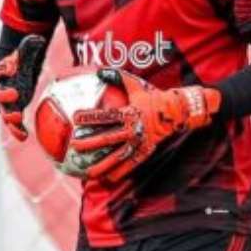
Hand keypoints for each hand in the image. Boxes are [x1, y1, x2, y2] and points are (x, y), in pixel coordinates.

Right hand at [0, 34, 47, 140]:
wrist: (17, 64)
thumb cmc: (20, 56)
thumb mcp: (25, 48)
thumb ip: (29, 45)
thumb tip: (38, 38)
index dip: (3, 80)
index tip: (12, 81)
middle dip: (5, 100)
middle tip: (14, 102)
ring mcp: (6, 100)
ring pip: (5, 112)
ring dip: (11, 120)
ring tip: (19, 127)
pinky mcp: (14, 107)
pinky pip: (13, 121)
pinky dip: (17, 129)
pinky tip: (24, 136)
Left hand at [70, 68, 221, 181]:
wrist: (176, 112)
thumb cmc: (153, 97)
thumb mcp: (136, 85)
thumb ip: (118, 77)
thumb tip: (100, 71)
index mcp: (129, 113)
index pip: (105, 116)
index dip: (90, 117)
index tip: (75, 118)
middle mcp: (133, 130)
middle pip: (107, 138)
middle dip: (89, 143)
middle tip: (74, 145)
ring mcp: (139, 143)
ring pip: (117, 156)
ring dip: (101, 165)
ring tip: (87, 171)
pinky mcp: (145, 152)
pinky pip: (130, 165)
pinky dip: (119, 173)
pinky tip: (107, 179)